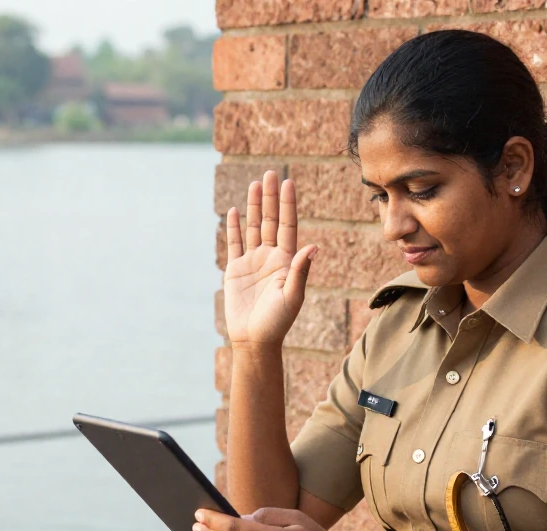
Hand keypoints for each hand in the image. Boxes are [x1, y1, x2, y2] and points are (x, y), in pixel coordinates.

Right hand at [222, 171, 317, 347]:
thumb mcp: (292, 296)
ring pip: (253, 227)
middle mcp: (271, 257)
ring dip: (253, 206)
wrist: (254, 340)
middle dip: (270, 198)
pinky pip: (235, 244)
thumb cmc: (277, 322)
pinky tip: (234, 211)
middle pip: (270, 221)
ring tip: (255, 184)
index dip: (287, 205)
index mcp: (287, 261)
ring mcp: (252, 262)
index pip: (287, 226)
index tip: (288, 183)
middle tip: (270, 173)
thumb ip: (300, 270)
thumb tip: (312, 246)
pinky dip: (234, 227)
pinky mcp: (236, 270)